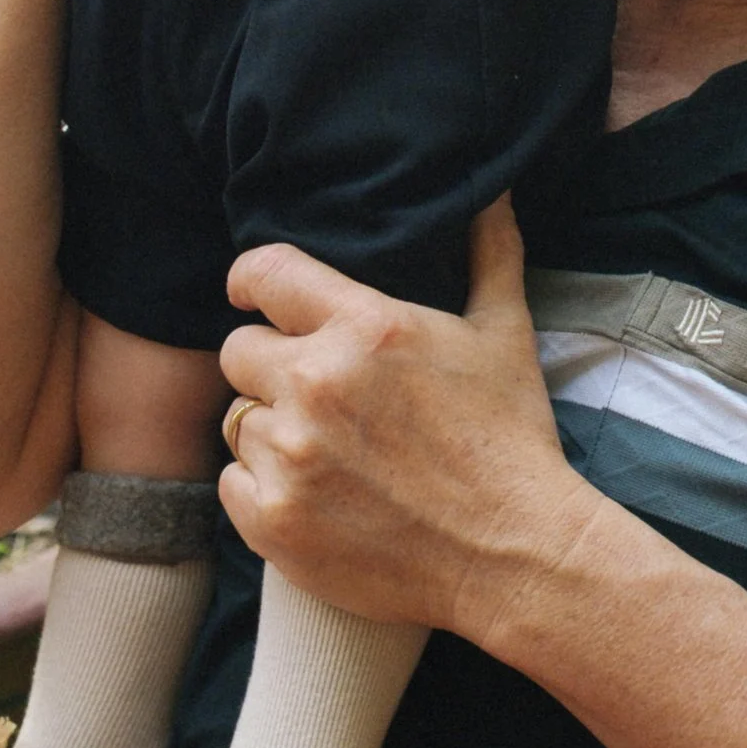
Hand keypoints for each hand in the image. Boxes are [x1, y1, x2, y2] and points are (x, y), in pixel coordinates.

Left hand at [217, 198, 597, 648]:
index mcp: (366, 327)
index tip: (253, 295)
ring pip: (238, 421)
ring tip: (330, 455)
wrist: (514, 558)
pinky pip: (232, 485)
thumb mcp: (505, 333)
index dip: (252, 281)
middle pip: (239, 351)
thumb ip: (489, 251)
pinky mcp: (273, 521)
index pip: (264, 273)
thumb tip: (492, 189)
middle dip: (271, 367)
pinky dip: (264, 491)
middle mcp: (316, 384)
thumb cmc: (511, 440)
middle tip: (317, 396)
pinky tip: (317, 498)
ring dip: (273, 433)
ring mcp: (291, 456)